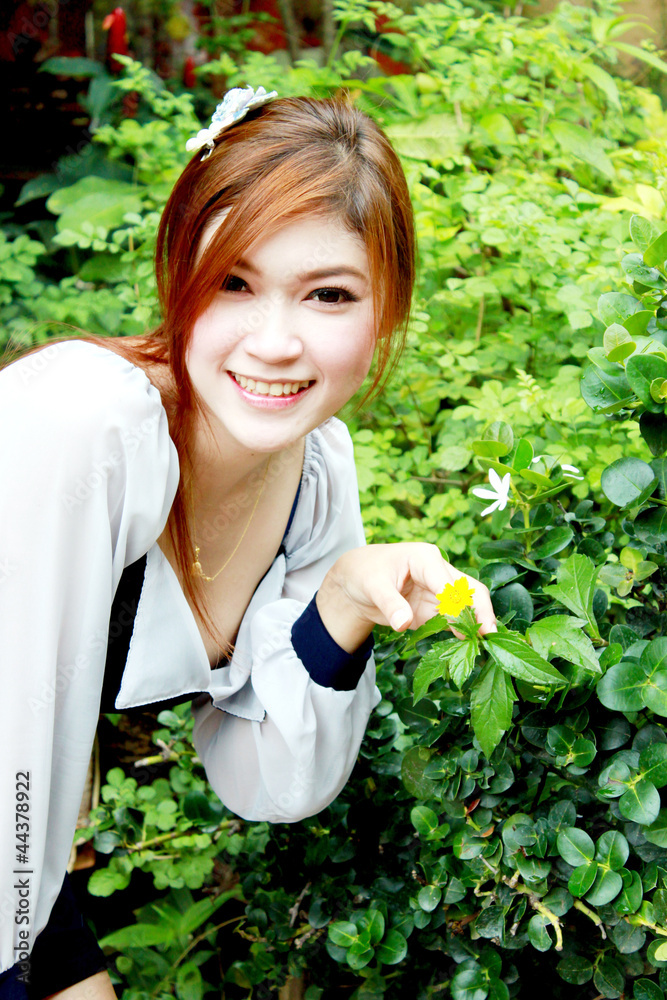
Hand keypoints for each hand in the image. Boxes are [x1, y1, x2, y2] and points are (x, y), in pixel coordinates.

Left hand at [316, 542, 495, 653]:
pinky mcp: (434, 609)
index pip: (449, 583)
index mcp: (426, 559)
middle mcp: (438, 572)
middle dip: (481, 613)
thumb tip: (403, 622)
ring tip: (482, 649)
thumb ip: (389, 603)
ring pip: (467, 608)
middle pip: (469, 591)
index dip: (461, 605)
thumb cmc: (364, 572)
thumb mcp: (371, 585)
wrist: (355, 579)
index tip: (469, 627)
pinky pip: (453, 622)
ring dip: (474, 626)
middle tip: (489, 637)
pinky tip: (467, 650)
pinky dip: (461, 634)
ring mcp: (439, 592)